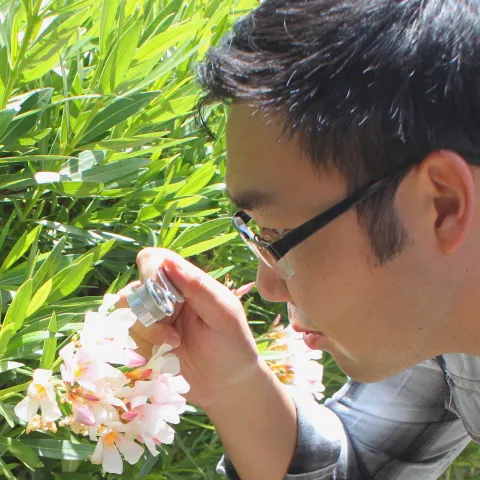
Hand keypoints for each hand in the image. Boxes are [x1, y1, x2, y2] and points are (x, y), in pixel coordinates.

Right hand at [117, 248, 259, 407]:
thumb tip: (170, 262)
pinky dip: (141, 349)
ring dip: (145, 335)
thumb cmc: (233, 346)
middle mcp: (165, 296)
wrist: (226, 386)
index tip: (163, 300)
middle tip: (173, 336)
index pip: (153, 259)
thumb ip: (199, 288)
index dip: (149, 274)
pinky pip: (125, 338)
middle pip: (133, 290)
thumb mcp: (224, 316)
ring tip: (171, 347)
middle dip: (148, 316)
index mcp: (186, 281)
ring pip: (125, 315)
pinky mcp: (143, 342)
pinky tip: (163, 358)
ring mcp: (151, 319)